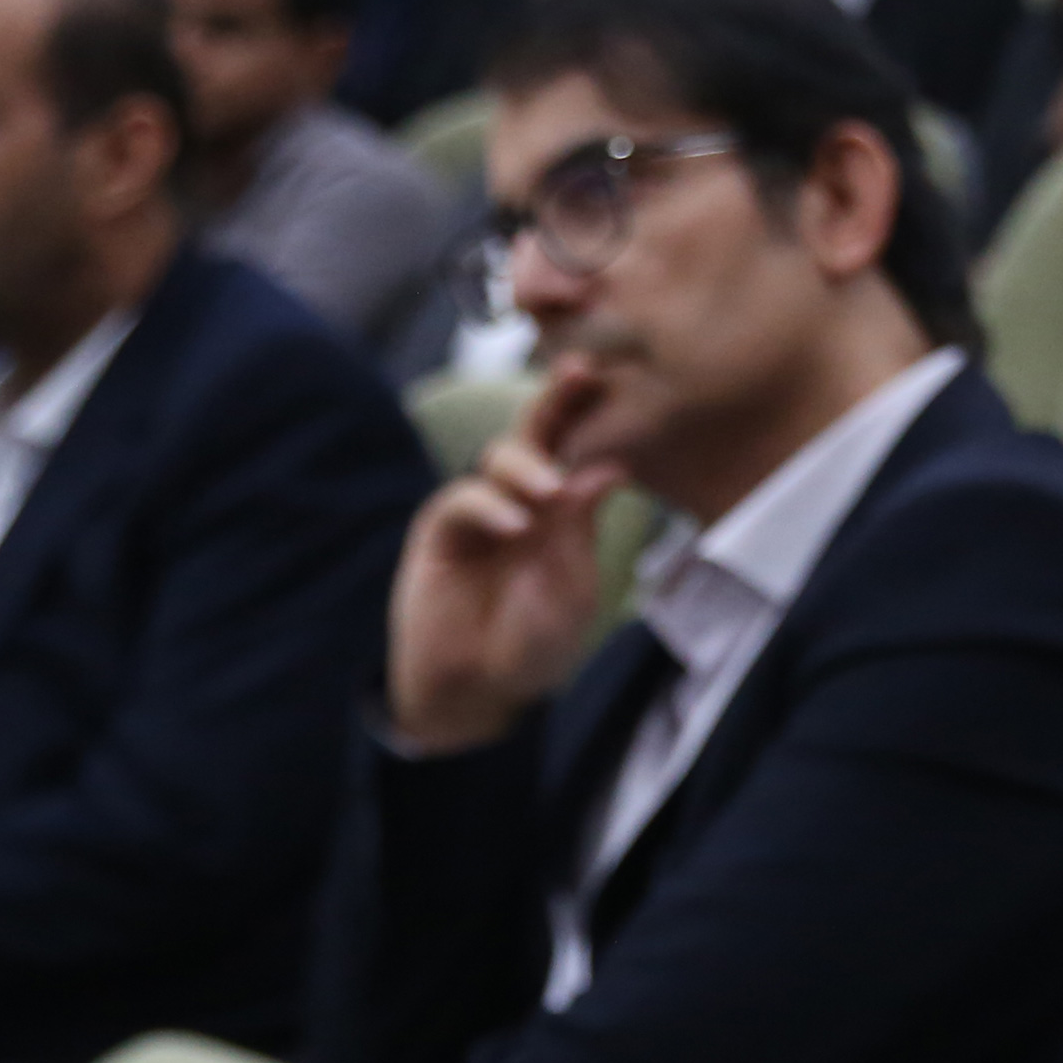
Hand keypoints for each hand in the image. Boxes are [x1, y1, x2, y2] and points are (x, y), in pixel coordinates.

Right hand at [381, 390, 624, 754]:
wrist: (482, 689)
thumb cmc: (534, 641)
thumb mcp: (571, 584)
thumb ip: (580, 527)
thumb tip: (611, 465)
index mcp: (563, 506)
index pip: (579, 446)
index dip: (594, 413)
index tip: (619, 379)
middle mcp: (522, 496)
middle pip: (538, 433)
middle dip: (558, 400)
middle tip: (581, 374)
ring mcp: (481, 508)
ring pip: (501, 458)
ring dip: (529, 464)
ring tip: (550, 491)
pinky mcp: (442, 530)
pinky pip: (464, 501)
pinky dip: (490, 507)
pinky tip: (515, 526)